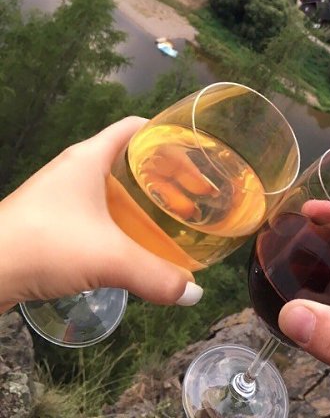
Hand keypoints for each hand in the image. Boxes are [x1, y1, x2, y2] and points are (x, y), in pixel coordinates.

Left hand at [0, 117, 202, 312]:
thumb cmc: (43, 245)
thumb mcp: (108, 259)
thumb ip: (155, 275)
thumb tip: (193, 294)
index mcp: (89, 157)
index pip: (136, 127)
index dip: (167, 134)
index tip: (194, 154)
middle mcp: (75, 169)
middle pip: (128, 158)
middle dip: (161, 173)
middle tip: (189, 193)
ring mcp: (60, 194)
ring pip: (112, 186)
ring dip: (141, 199)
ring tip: (168, 219)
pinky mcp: (51, 219)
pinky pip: (97, 209)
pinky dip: (120, 219)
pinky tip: (133, 242)